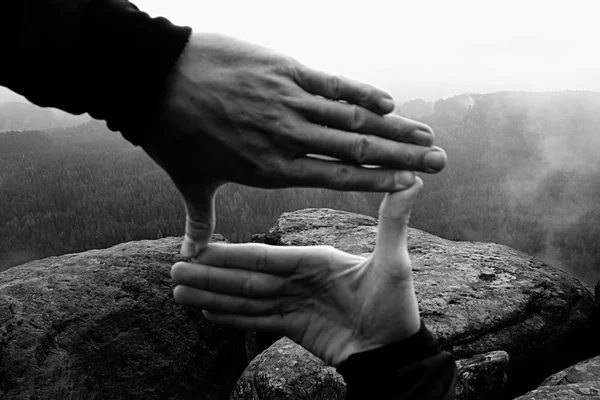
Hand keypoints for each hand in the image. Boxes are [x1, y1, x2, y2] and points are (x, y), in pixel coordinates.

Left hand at [142, 33, 446, 256]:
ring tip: (427, 132)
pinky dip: (361, 92)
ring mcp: (289, 102)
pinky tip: (388, 101)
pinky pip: (331, 83)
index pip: (338, 178)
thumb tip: (190, 253)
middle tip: (442, 159)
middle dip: (405, 155)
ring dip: (394, 125)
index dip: (379, 181)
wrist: (153, 82)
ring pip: (352, 117)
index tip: (413, 183)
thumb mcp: (191, 182)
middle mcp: (289, 138)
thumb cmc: (171, 136)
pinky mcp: (284, 70)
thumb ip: (200, 219)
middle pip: (358, 149)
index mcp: (273, 169)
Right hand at [171, 177, 423, 366]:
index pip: (266, 257)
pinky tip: (206, 312)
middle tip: (173, 271)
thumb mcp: (395, 262)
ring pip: (244, 298)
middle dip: (210, 275)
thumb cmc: (397, 306)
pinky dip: (231, 317)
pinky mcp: (292, 328)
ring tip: (178, 291)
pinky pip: (256, 321)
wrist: (394, 351)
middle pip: (246, 277)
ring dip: (212, 294)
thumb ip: (393, 223)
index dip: (233, 255)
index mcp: (315, 261)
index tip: (202, 249)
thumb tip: (414, 179)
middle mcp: (298, 280)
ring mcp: (293, 304)